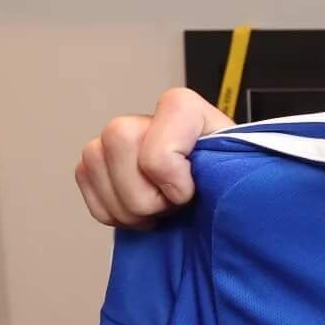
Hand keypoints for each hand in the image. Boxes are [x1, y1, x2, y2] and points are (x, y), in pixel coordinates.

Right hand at [75, 88, 232, 228]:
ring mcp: (110, 142)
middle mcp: (140, 119)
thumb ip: (223, 162)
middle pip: (118, 147)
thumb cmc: (229, 178)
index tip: (193, 190)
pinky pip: (86, 190)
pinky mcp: (93, 166)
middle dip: (146, 196)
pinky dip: (114, 215)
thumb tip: (200, 180)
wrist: (215, 196)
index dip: (173, 181)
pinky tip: (142, 212)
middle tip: (175, 202)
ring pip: (92, 170)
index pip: (156, 150)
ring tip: (161, 207)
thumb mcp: (239, 167)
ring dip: (130, 209)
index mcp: (181, 108)